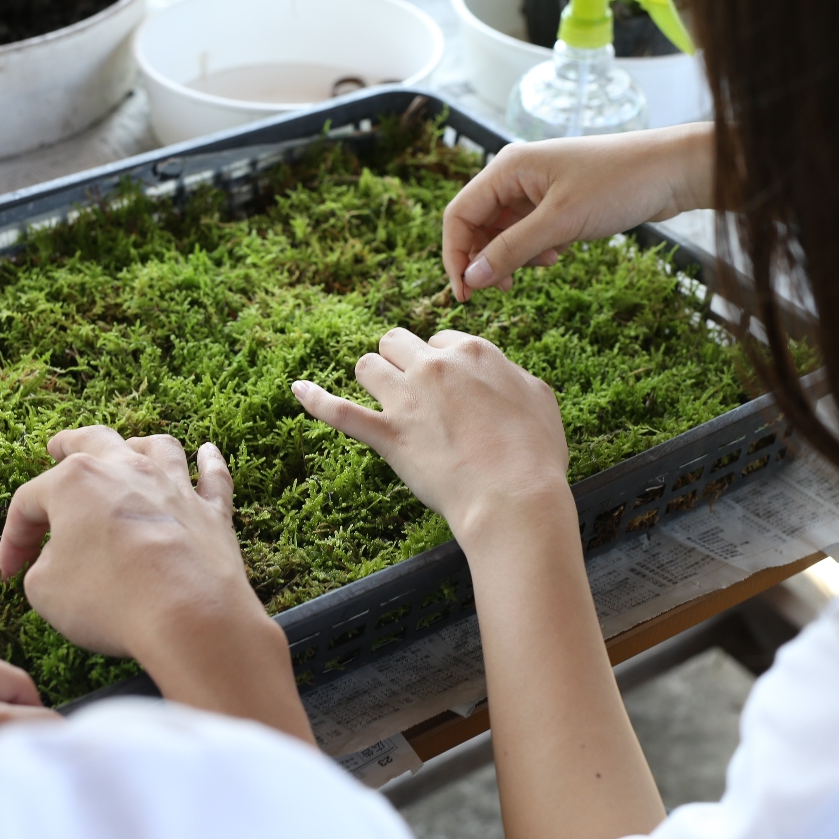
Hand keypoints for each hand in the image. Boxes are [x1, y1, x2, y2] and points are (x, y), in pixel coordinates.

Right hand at [0, 428, 312, 742]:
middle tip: (57, 445)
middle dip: (70, 444)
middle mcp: (127, 470)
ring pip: (156, 448)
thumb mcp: (45, 590)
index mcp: (75, 482)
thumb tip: (59, 561)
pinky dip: (209, 463)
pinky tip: (208, 452)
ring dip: (139, 446)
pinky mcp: (212, 511)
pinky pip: (214, 476)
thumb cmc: (109, 598)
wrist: (188, 612)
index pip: (29, 502)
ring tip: (131, 446)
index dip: (13, 538)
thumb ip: (43, 566)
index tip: (10, 573)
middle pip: (93, 442)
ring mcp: (174, 486)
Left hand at [291, 328, 571, 546]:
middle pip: (396, 342)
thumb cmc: (536, 455)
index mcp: (473, 352)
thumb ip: (513, 376)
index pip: (441, 340)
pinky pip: (338, 410)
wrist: (514, 498)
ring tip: (384, 403)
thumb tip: (502, 374)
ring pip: (367, 366)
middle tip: (413, 393)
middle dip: (401, 361)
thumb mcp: (540, 398)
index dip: (442, 364)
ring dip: (373, 380)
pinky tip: (298, 390)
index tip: (449, 390)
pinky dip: (314, 400)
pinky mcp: (386, 435)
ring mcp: (406, 400)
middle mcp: (434, 366)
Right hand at [444, 123, 713, 299]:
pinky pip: (528, 232)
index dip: (456, 255)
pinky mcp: (555, 201)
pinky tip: (559, 255)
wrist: (672, 171)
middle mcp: (516, 174)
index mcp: (508, 167)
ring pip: (504, 232)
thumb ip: (513, 250)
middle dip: (486, 259)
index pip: (460, 215)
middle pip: (478, 225)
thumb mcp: (561, 222)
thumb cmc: (619, 183)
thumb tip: (472, 279)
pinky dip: (536, 250)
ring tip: (544, 266)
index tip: (465, 293)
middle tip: (503, 290)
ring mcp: (536, 188)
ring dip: (515, 257)